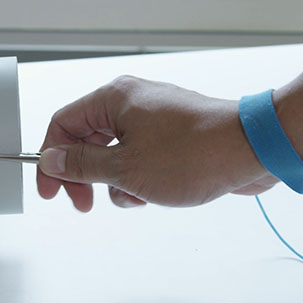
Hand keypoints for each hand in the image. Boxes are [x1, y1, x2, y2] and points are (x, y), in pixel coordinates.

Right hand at [37, 75, 278, 211]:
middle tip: (83, 203)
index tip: (50, 190)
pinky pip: (141, 157)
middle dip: (84, 175)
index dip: (50, 158)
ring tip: (136, 196)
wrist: (252, 149)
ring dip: (116, 181)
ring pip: (115, 152)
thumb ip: (84, 165)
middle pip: (87, 138)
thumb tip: (53, 159)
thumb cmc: (195, 152)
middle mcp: (132, 102)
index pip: (63, 123)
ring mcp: (154, 118)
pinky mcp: (173, 135)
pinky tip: (154, 194)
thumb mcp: (126, 168)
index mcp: (114, 99)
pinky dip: (140, 178)